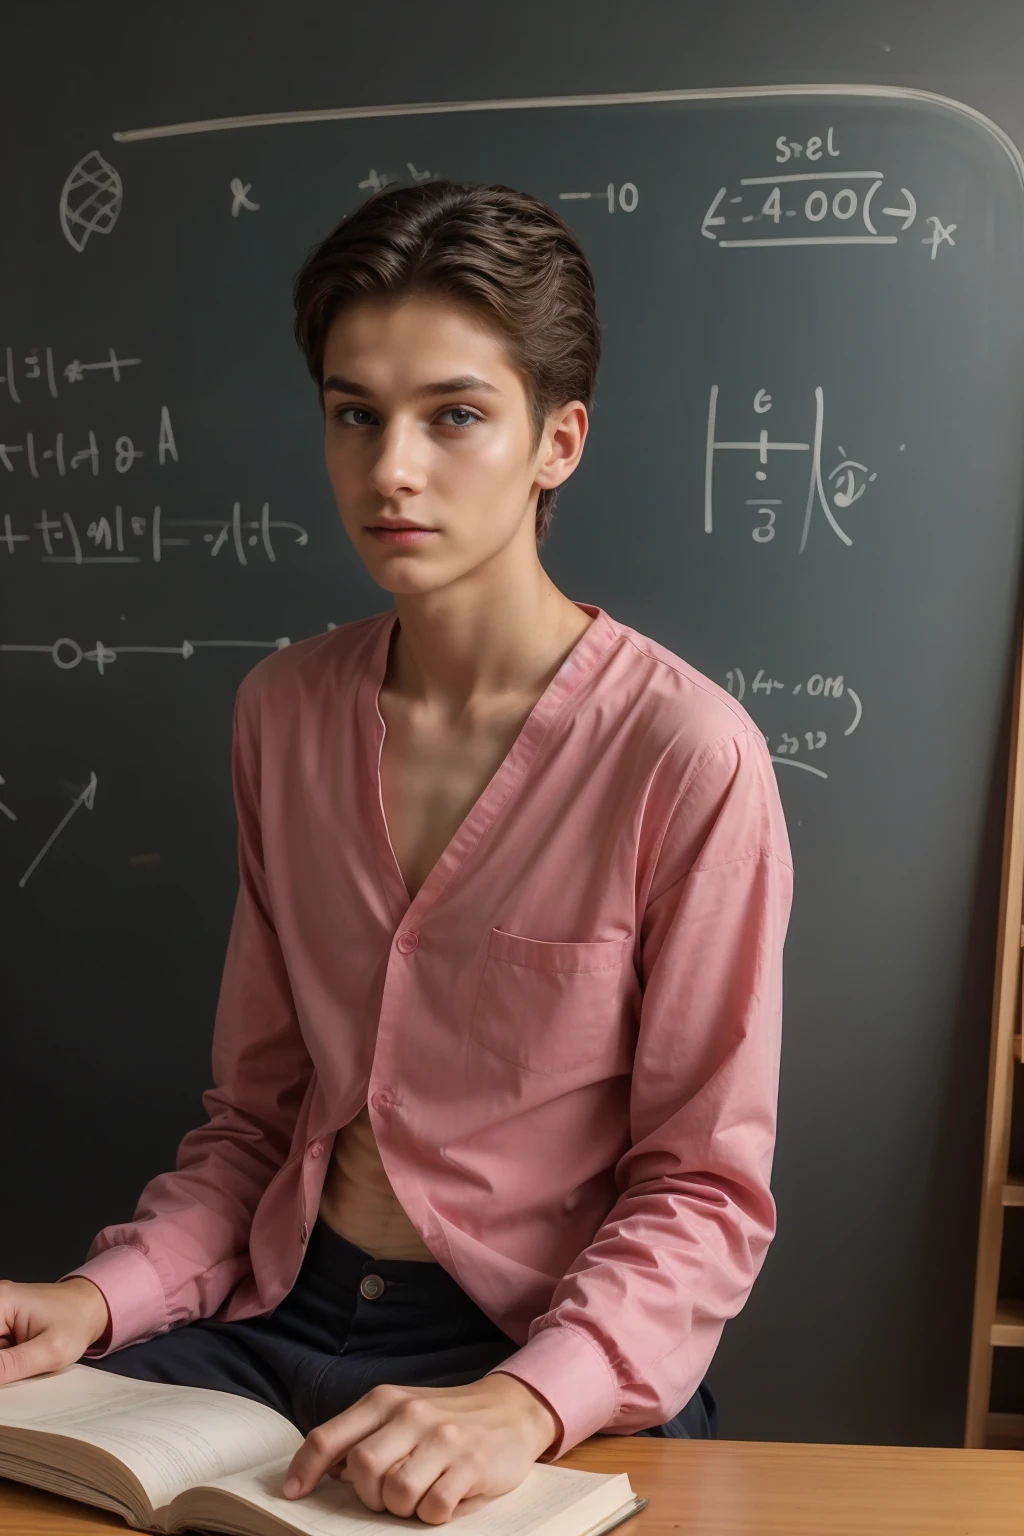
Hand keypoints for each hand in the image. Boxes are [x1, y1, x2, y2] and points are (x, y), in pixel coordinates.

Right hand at [0, 1277, 111, 1383]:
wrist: (91, 1308)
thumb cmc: (77, 1323)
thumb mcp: (49, 1351)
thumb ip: (10, 1366)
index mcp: (0, 1302)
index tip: (8, 1373)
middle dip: (2, 1366)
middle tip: (21, 1372)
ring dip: (4, 1366)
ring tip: (27, 1364)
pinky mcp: (0, 1326)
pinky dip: (5, 1364)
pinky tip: (21, 1364)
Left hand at [281, 1371, 561, 1523]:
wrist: (510, 1408)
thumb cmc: (446, 1418)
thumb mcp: (401, 1412)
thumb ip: (364, 1435)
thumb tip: (323, 1472)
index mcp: (385, 1400)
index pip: (329, 1437)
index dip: (304, 1469)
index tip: (292, 1494)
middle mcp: (411, 1413)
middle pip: (362, 1470)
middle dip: (369, 1496)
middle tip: (388, 1495)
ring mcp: (443, 1437)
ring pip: (397, 1493)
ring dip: (404, 1508)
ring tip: (421, 1493)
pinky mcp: (472, 1463)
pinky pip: (434, 1508)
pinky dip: (434, 1514)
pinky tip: (446, 1499)